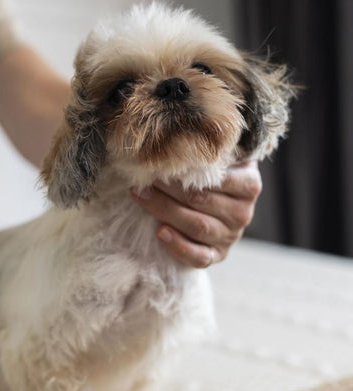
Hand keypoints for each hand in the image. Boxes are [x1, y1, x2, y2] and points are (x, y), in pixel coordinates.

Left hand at [131, 161, 261, 267]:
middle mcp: (244, 212)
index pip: (216, 178)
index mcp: (249, 184)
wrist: (223, 203)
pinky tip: (159, 233)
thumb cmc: (214, 175)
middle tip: (143, 178)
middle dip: (167, 189)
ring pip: (197, 226)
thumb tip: (181, 134)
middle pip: (201, 200)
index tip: (159, 162)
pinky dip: (179, 246)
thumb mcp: (221, 159)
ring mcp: (231, 236)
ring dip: (164, 211)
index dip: (185, 170)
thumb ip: (211, 150)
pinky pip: (200, 257)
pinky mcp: (218, 255)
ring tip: (141, 197)